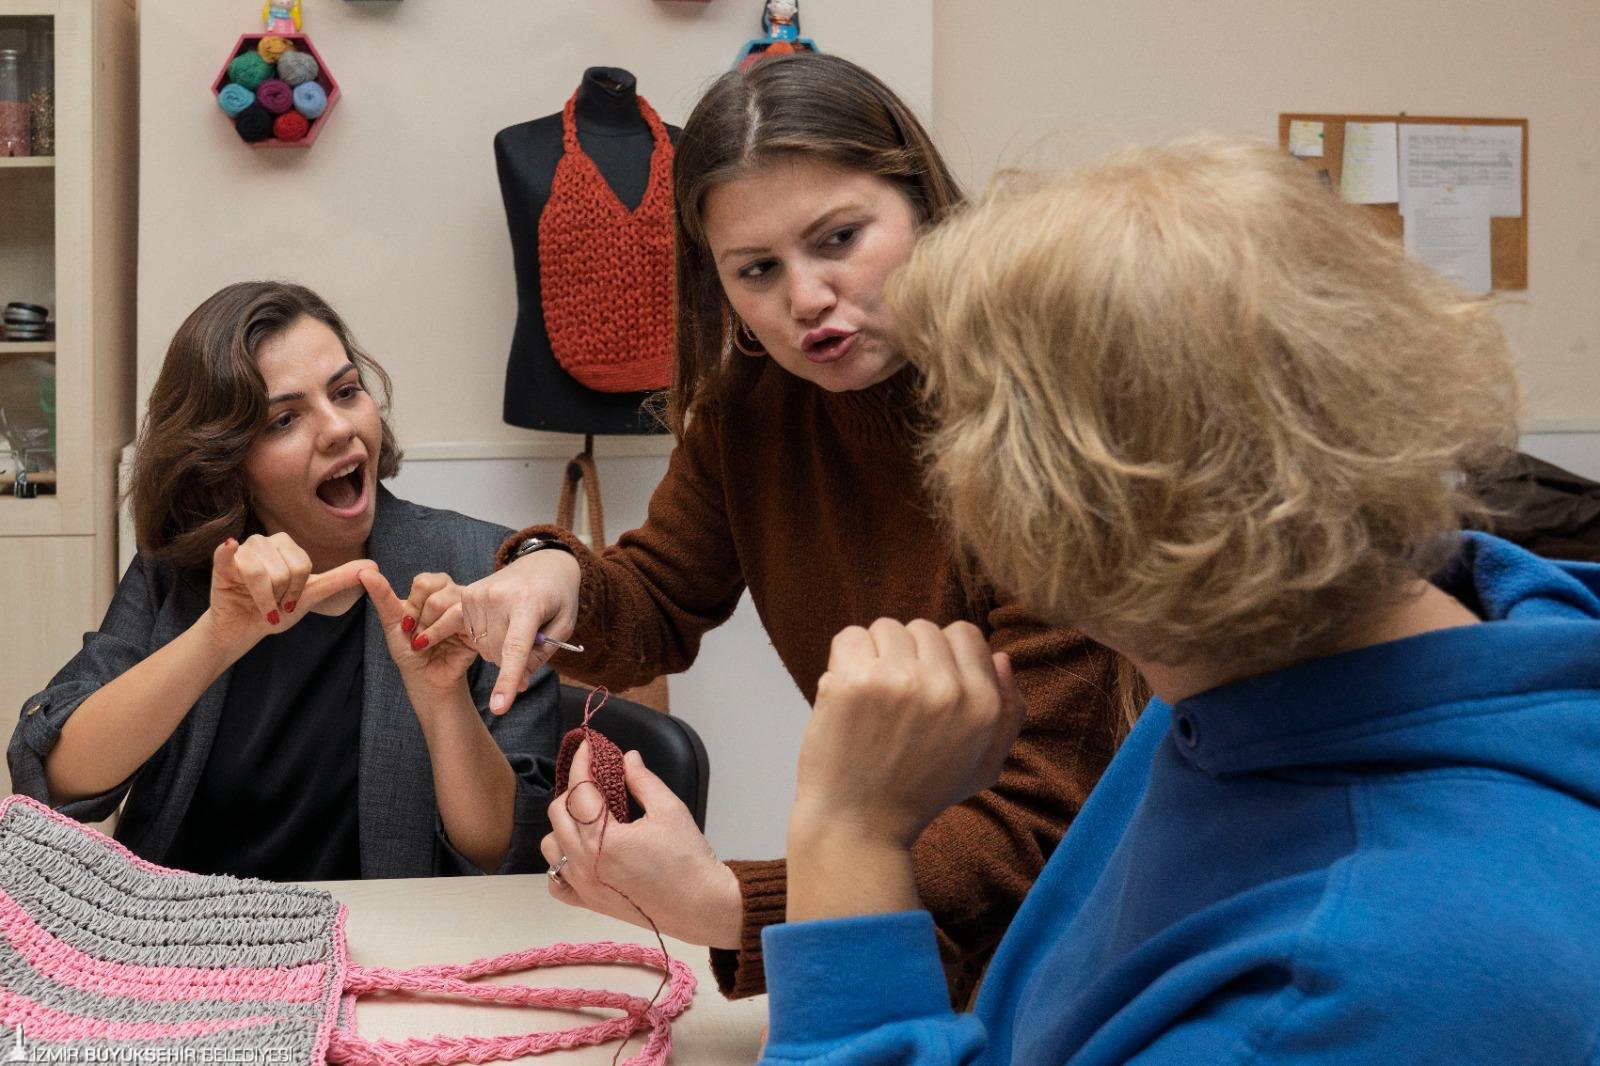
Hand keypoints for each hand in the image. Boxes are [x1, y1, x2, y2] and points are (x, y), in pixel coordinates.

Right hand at [200, 534, 373, 659]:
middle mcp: (264, 542)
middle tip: (271, 603)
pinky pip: (226, 554)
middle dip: (279, 597)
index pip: (302, 567)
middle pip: (283, 571)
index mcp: (286, 545)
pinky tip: (229, 546)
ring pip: (259, 573)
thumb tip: (374, 566)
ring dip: (261, 599)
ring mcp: (241, 550)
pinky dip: (227, 553)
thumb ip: (339, 579)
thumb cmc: (277, 609)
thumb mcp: (311, 595)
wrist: (244, 628)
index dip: (296, 592)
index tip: (289, 601)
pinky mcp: (221, 564)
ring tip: (257, 602)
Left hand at [360, 568, 478, 702]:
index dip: (412, 604)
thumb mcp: (392, 622)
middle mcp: (454, 594)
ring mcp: (468, 609)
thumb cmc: (410, 650)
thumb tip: (364, 571)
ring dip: (429, 627)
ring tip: (426, 642)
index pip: (424, 581)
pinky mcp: (477, 625)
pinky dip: (439, 632)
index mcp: (436, 588)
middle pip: (436, 588)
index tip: (407, 625)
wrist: (425, 678)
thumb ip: (381, 596)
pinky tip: (436, 645)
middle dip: (420, 616)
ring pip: (447, 601)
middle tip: (418, 636)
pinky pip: (459, 616)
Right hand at [460, 549, 581, 715]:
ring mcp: (478, 594)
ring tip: (516, 623)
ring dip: (499, 647)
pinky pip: (471, 634)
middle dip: (514, 657)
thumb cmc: (557, 597)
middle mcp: (498, 597)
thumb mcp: (563, 626)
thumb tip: (516, 686)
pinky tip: (498, 624)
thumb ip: (540, 656)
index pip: (515, 648)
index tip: (499, 708)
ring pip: (483, 647)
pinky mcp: (467, 595)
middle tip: (530, 635)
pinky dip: (486, 637)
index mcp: (528, 603)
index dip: (506, 680)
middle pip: (498, 653)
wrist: (543, 564)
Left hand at [541, 742, 742, 948]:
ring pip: (551, 846)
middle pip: (558, 814)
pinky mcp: (590, 903)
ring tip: (589, 816)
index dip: (582, 763)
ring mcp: (585, 886)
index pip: (580, 791)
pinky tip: (580, 852)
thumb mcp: (670, 810)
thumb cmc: (689, 861)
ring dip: (563, 825)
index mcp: (605, 840)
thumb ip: (643, 781)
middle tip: (595, 780)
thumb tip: (627, 759)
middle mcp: (586, 864)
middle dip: (573, 790)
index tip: (587, 748)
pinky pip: (556, 882)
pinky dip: (561, 863)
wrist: (701, 906)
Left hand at [791, 618, 1025, 851]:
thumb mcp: (984, 766)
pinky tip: (847, 694)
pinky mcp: (854, 681)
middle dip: (907, 656)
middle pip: (924, 628)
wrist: (859, 827)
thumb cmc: (918, 794)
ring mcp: (899, 681)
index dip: (941, 656)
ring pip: (886, 628)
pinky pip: (850, 636)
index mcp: (983, 704)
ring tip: (870, 699)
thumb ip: (1008, 712)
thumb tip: (1002, 657)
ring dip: (874, 656)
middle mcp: (946, 688)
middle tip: (894, 702)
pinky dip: (843, 660)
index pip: (966, 635)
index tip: (923, 686)